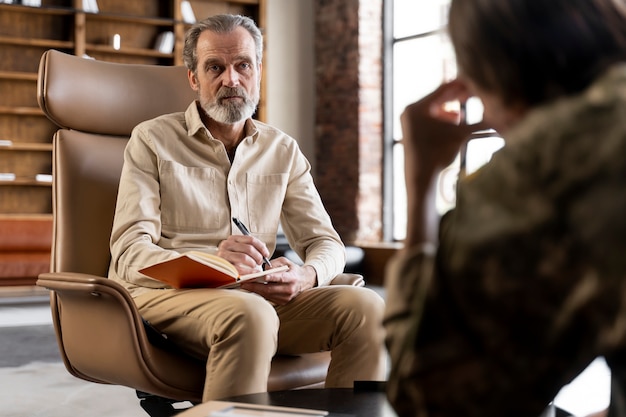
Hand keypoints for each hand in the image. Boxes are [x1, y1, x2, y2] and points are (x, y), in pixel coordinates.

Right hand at [217, 234, 270, 275]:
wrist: (215, 268)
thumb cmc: (230, 260)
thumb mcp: (240, 250)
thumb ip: (250, 247)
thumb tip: (264, 247)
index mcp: (233, 238)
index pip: (251, 239)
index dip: (261, 247)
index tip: (266, 254)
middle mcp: (226, 244)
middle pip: (249, 248)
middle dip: (258, 256)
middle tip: (260, 262)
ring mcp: (223, 254)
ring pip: (244, 257)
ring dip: (253, 263)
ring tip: (255, 267)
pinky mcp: (222, 265)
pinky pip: (238, 268)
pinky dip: (248, 272)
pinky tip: (252, 273)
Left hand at [240, 257, 316, 304]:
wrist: (304, 281)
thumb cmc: (293, 270)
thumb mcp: (286, 262)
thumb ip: (275, 263)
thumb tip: (264, 268)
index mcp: (292, 278)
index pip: (280, 278)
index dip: (271, 278)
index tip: (261, 276)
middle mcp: (290, 289)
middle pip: (270, 289)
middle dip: (255, 286)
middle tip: (244, 282)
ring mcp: (286, 298)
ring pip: (267, 295)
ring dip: (255, 290)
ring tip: (245, 285)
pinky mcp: (282, 302)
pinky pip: (268, 298)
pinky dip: (259, 294)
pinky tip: (252, 289)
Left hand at [401, 79, 489, 246]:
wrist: (421, 180)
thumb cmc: (440, 157)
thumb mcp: (461, 136)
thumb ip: (482, 123)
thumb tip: (508, 118)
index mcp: (417, 107)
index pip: (444, 88)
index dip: (462, 86)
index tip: (477, 84)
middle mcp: (409, 111)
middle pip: (438, 97)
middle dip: (458, 98)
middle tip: (474, 95)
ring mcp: (407, 121)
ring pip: (434, 107)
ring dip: (451, 109)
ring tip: (462, 114)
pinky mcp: (409, 130)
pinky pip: (428, 117)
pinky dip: (442, 118)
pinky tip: (455, 121)